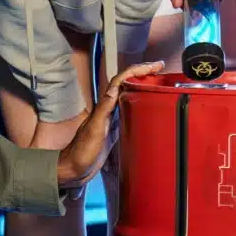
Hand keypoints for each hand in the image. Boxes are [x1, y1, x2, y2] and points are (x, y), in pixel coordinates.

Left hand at [56, 61, 163, 189]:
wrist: (74, 168)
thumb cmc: (83, 151)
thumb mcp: (94, 130)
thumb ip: (104, 109)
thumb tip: (115, 88)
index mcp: (104, 105)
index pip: (121, 80)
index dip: (137, 70)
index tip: (154, 66)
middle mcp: (109, 108)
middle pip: (127, 84)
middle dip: (143, 74)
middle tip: (161, 70)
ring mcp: (112, 118)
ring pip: (129, 95)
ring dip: (143, 86)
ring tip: (160, 83)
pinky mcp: (116, 129)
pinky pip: (130, 110)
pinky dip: (141, 104)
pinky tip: (150, 107)